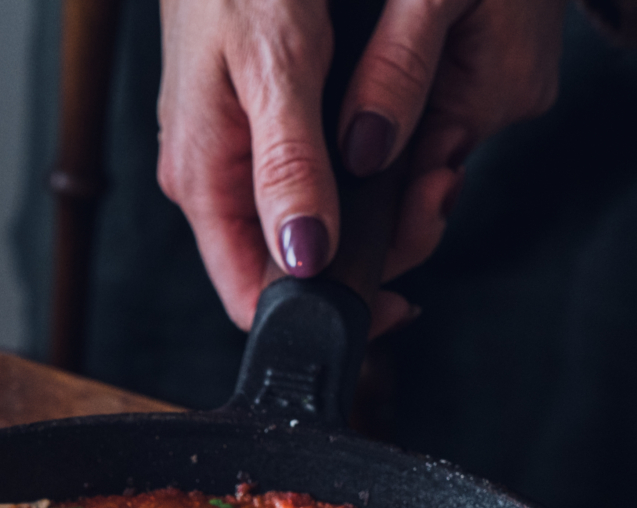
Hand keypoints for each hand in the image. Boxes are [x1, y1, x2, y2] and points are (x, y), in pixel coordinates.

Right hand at [157, 0, 566, 328]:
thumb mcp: (275, 65)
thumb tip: (307, 256)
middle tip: (433, 207)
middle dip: (366, 262)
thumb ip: (290, 167)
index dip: (320, 313)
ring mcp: (235, 154)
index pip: (251, 295)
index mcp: (202, 178)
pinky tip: (399, 157)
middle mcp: (215, 178)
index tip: (394, 302)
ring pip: (308, 229)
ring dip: (374, 222)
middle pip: (288, 268)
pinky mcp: (261, 127)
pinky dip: (363, 183)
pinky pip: (313, 184)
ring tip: (432, 178)